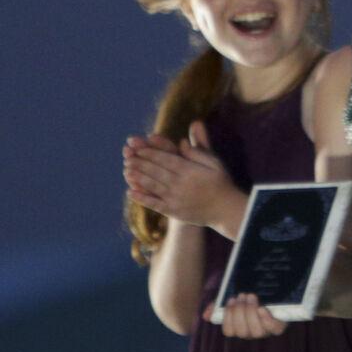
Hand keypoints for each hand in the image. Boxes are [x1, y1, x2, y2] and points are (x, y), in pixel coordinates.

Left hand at [122, 121, 240, 228]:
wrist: (225, 210)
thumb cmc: (221, 183)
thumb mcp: (214, 163)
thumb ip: (198, 151)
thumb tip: (182, 140)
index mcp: (190, 170)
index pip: (166, 159)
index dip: (151, 153)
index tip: (139, 148)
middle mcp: (180, 184)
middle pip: (156, 171)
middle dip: (140, 163)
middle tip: (127, 157)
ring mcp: (175, 198)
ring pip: (153, 186)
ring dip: (138, 178)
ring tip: (126, 170)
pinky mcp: (173, 211)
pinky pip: (154, 204)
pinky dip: (142, 198)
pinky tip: (130, 192)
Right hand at [203, 293, 288, 339]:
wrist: (274, 291)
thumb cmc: (249, 297)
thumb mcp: (233, 298)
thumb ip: (217, 306)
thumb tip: (206, 315)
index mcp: (239, 327)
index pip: (229, 331)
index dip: (228, 317)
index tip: (231, 300)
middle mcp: (251, 332)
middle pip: (242, 331)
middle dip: (240, 312)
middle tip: (242, 295)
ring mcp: (265, 331)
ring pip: (256, 332)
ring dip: (251, 313)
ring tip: (251, 296)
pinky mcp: (279, 327)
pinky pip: (274, 329)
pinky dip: (266, 319)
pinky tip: (262, 308)